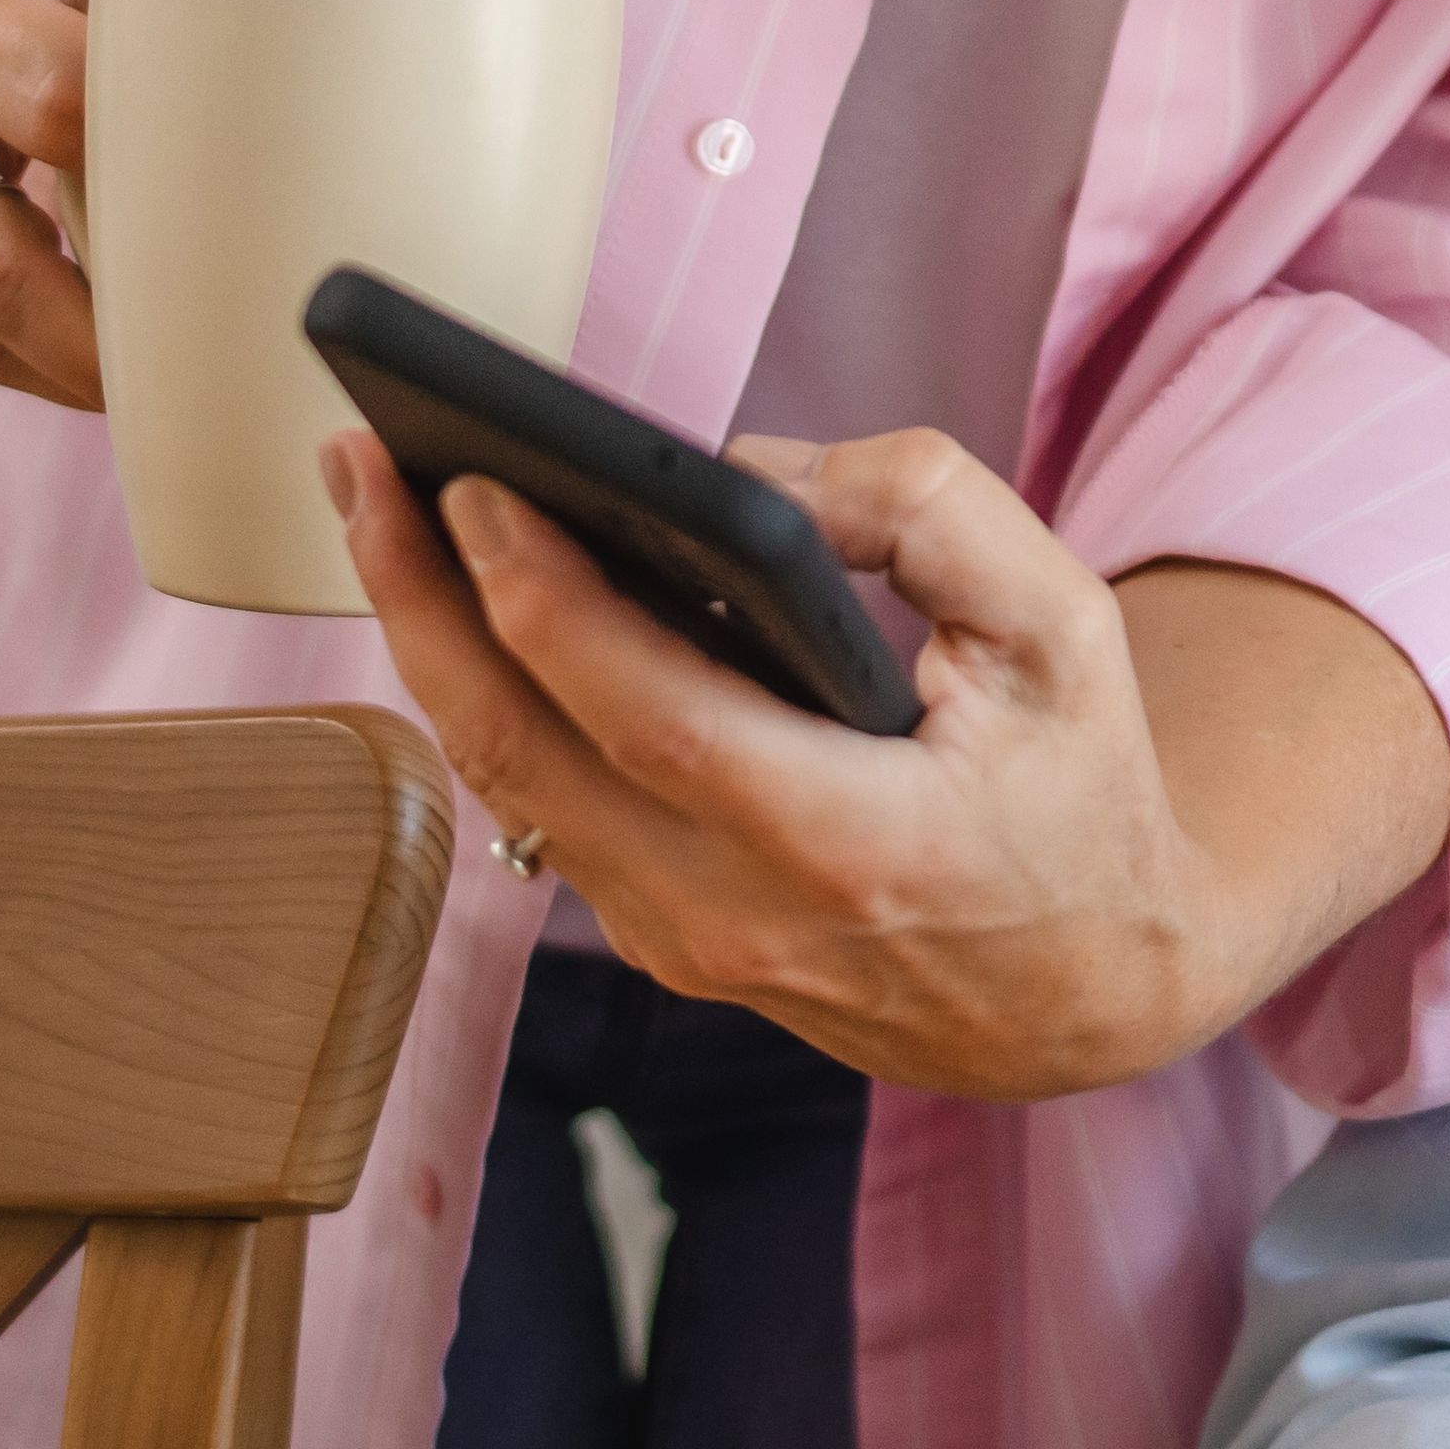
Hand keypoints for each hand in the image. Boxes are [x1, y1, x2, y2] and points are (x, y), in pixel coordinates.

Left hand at [334, 421, 1445, 1100]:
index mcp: (853, 842)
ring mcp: (684, 945)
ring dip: (428, 640)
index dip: (546, 600)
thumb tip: (745, 471)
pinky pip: (545, 807)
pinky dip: (489, 695)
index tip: (474, 485)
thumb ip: (929, 512)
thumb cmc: (1079, 789)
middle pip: (522, 755)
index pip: (650, 717)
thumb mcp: (1067, 626)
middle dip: (418, 596)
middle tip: (359, 457)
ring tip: (377, 505)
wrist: (1091, 991)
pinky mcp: (659, 941)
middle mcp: (740, 916)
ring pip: (507, 786)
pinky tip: (462, 599)